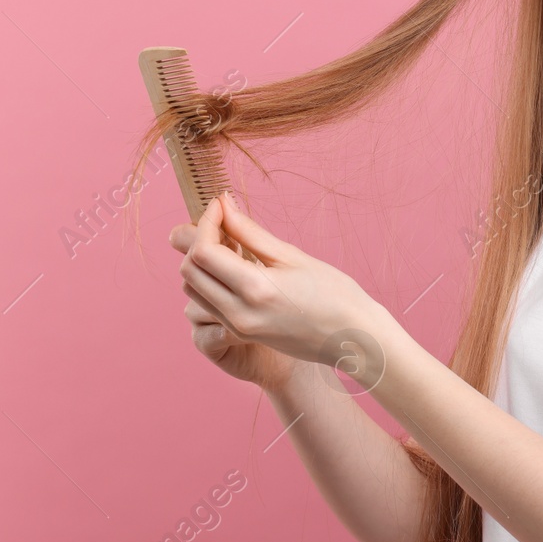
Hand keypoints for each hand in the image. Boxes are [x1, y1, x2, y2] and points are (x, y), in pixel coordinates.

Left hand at [170, 192, 385, 369]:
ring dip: (200, 262)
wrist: (353, 337)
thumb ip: (251, 233)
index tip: (220, 204)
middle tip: (221, 221)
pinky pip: (207, 304)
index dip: (205, 223)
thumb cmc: (334, 293)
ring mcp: (237, 327)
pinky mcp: (240, 333)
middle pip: (189, 271)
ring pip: (192, 289)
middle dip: (197, 240)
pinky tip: (232, 266)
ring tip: (227, 243)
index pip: (204, 251)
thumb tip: (224, 206)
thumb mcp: (293, 256)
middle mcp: (239, 313)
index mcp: (256, 289)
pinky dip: (209, 280)